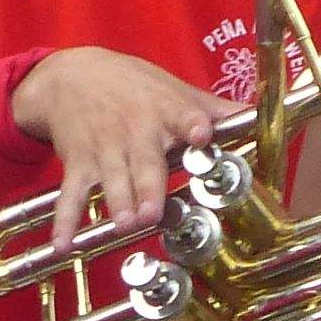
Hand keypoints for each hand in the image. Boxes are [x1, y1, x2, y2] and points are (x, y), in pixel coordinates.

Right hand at [11, 48, 223, 252]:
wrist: (69, 76)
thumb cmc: (131, 85)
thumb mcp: (171, 88)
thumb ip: (211, 107)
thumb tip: (257, 112)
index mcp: (164, 110)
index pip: (181, 114)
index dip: (192, 124)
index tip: (201, 133)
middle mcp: (134, 130)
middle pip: (145, 161)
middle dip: (150, 185)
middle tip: (154, 210)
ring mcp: (104, 148)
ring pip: (112, 179)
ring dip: (118, 202)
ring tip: (126, 223)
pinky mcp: (78, 162)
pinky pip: (71, 194)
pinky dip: (65, 220)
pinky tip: (63, 243)